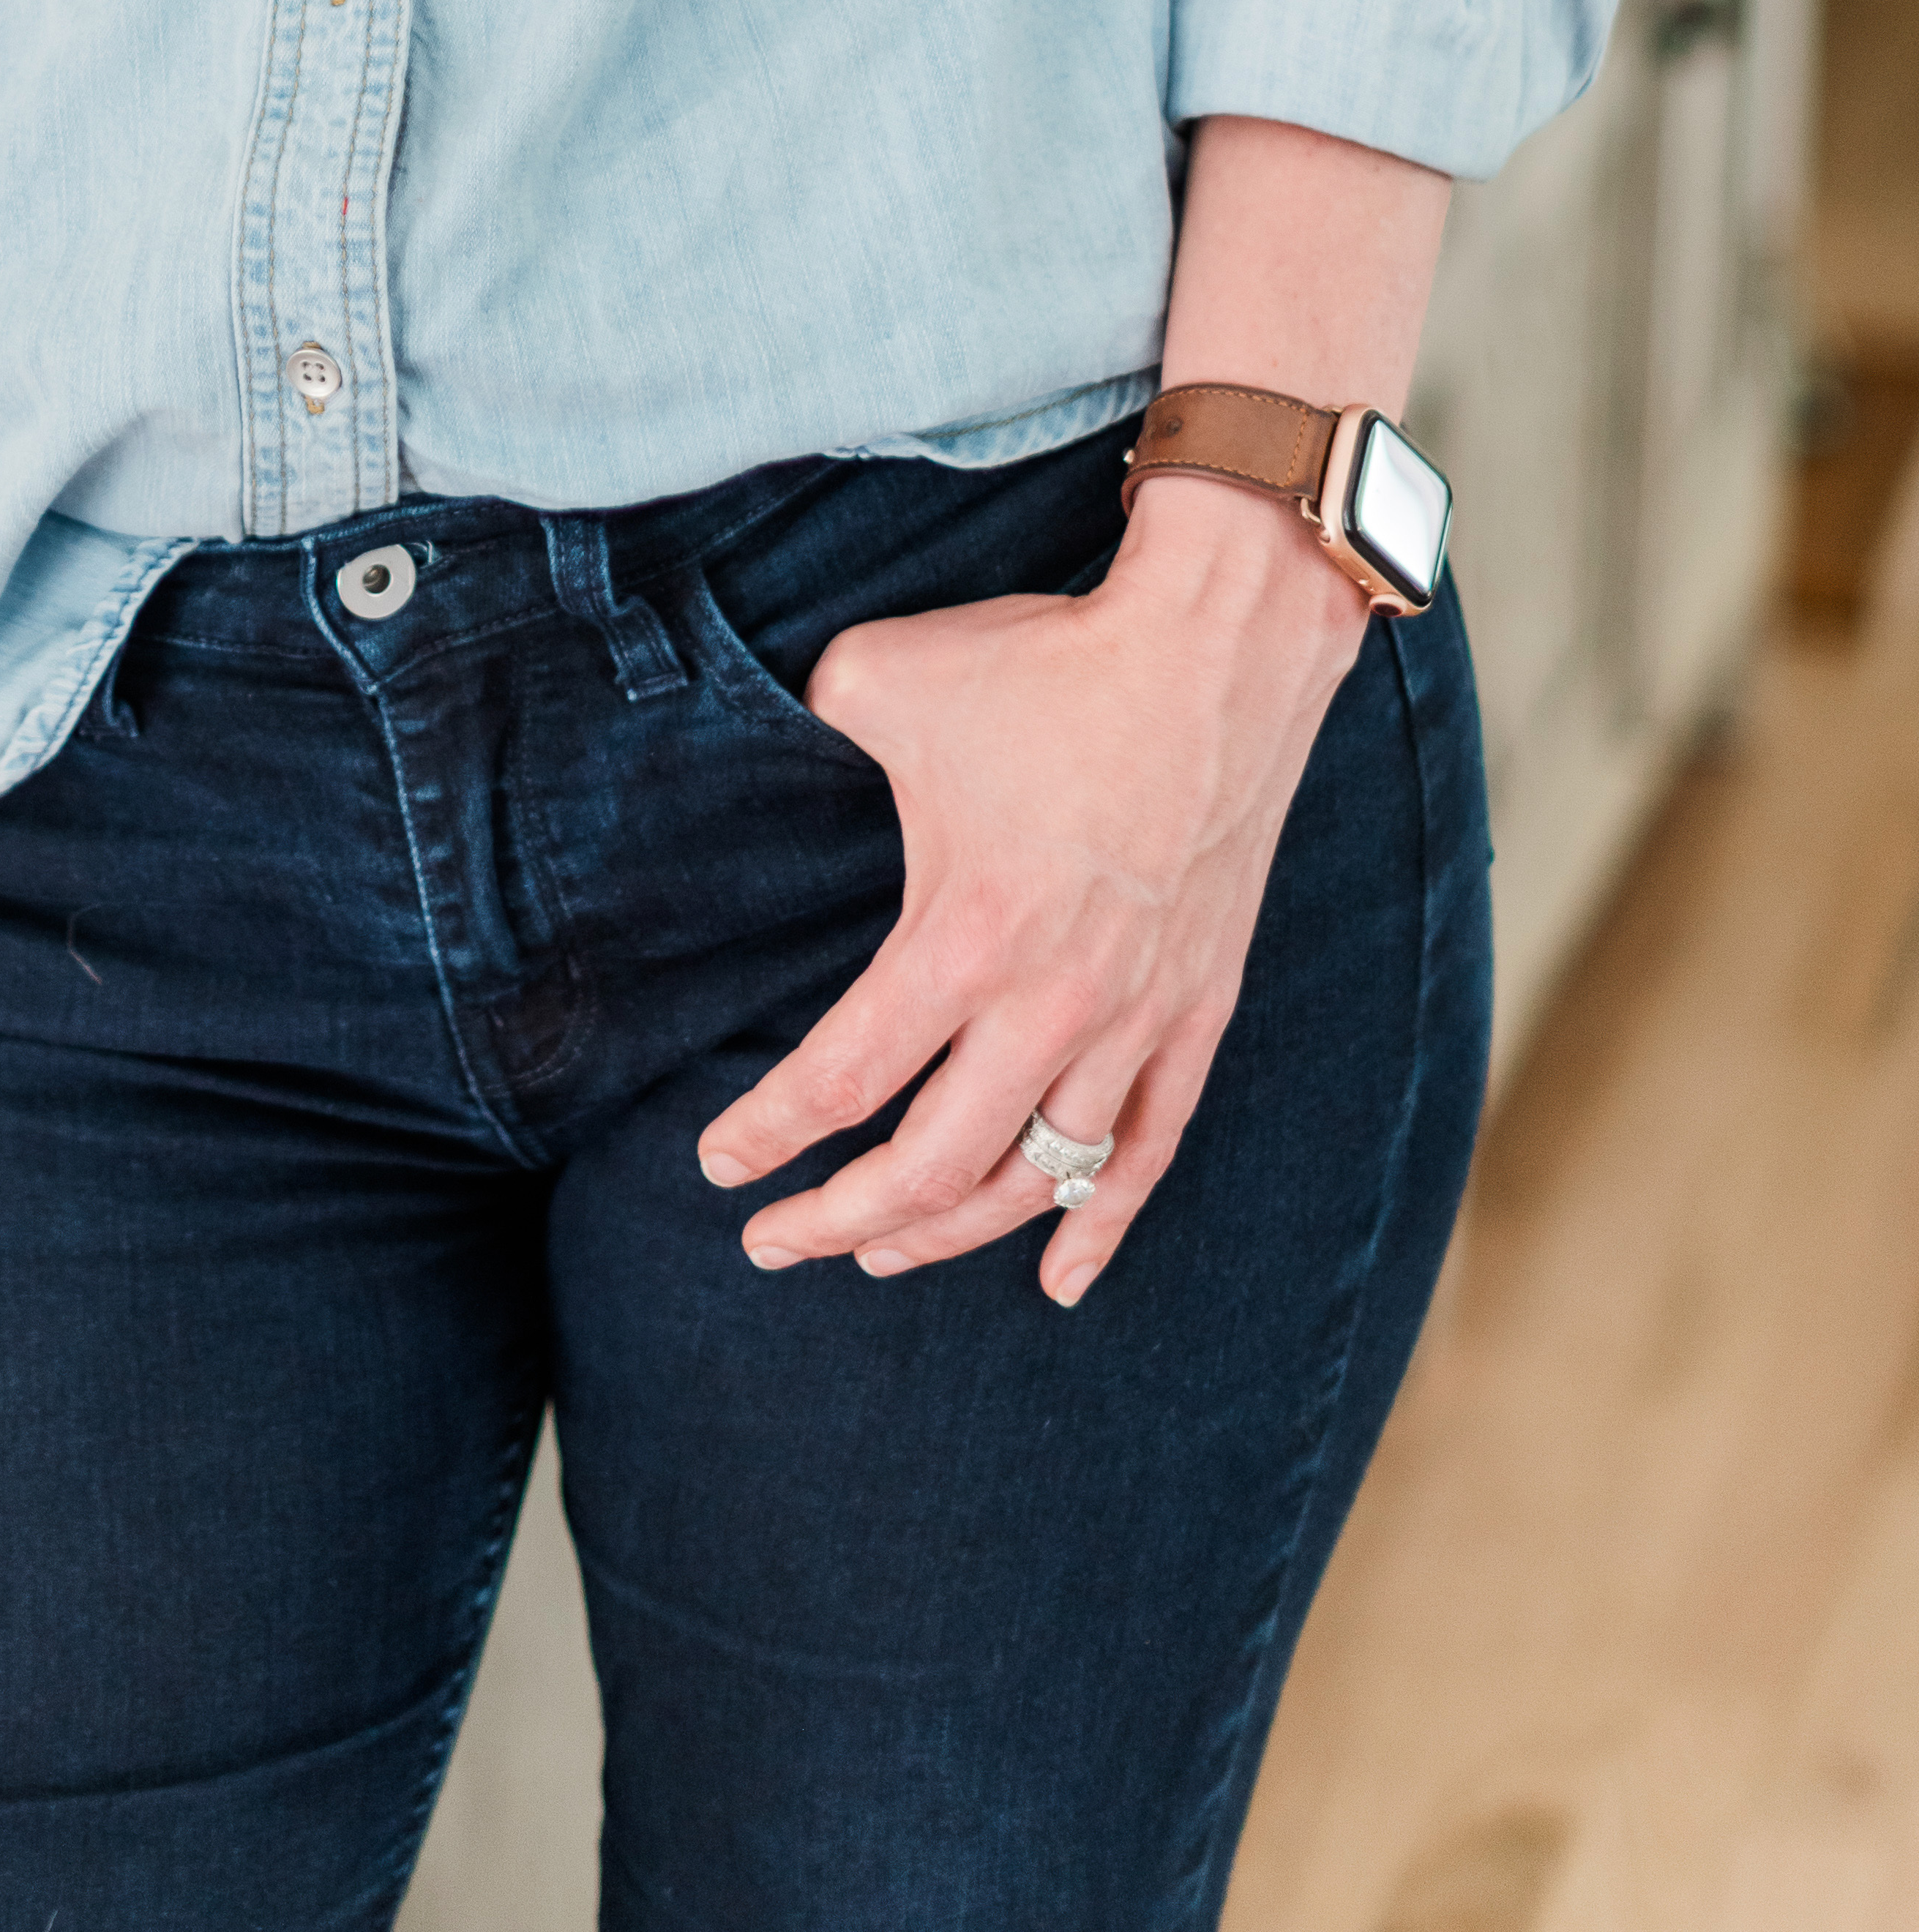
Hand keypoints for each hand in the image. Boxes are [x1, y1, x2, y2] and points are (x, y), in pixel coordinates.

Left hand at [694, 474, 1365, 1303]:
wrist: (1213, 649)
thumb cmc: (1043, 663)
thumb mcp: (880, 674)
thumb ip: (813, 722)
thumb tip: (780, 734)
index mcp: (963, 936)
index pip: (842, 1079)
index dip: (768, 1135)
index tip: (719, 1165)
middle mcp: (1050, 1004)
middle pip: (931, 1165)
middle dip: (839, 1221)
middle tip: (773, 1242)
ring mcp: (1135, 1019)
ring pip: (1033, 1179)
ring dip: (950, 1232)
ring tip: (880, 1253)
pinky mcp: (1199, 1011)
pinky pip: (1148, 1151)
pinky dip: (1101, 1228)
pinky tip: (1059, 1281)